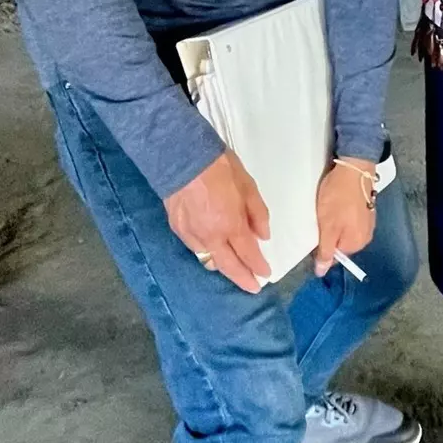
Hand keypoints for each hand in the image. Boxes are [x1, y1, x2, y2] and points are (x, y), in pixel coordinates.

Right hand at [163, 151, 271, 292]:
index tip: (265, 274)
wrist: (180, 155)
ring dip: (222, 266)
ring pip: (208, 259)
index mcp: (230, 225)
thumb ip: (257, 213)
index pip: (248, 254)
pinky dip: (206, 251)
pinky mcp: (177, 228)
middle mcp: (210, 236)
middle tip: (252, 287)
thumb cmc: (219, 166)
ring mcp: (191, 234)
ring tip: (231, 266)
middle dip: (242, 278)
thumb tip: (263, 235)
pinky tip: (211, 247)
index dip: (258, 267)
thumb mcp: (247, 186)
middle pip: (228, 266)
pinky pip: (195, 247)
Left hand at [313, 160, 375, 276]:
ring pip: (344, 230)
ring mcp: (367, 223)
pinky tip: (336, 203)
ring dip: (334, 223)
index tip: (315, 231)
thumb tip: (321, 273)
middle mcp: (365, 237)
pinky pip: (350, 219)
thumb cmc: (338, 198)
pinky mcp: (366, 210)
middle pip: (340, 243)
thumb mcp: (327, 227)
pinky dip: (341, 214)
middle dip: (328, 233)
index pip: (334, 256)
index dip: (321, 246)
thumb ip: (325, 251)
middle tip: (321, 218)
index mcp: (356, 244)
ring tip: (328, 208)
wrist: (354, 168)